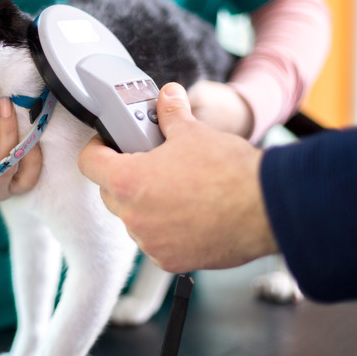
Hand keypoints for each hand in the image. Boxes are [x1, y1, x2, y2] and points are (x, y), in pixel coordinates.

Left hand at [78, 83, 277, 272]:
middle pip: (109, 192)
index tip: (110, 143)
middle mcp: (133, 216)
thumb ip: (171, 113)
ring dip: (145, 204)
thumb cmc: (229, 172)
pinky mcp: (169, 261)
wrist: (267, 209)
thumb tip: (168, 96)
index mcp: (128, 181)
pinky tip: (189, 213)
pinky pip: (155, 241)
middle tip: (149, 162)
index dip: (98, 148)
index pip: (88, 163)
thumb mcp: (194, 132)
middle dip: (123, 176)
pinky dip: (165, 229)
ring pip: (134, 218)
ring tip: (176, 189)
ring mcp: (150, 242)